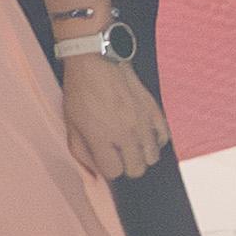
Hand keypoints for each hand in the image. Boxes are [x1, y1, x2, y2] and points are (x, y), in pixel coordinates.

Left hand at [55, 55, 172, 178]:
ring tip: (131, 144)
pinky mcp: (154, 111)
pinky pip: (164, 138)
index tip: (104, 158)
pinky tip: (144, 134)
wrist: (96, 61)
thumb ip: (81, 152)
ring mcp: (142, 122)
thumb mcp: (71, 124)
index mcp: (101, 137)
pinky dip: (155, 140)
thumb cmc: (80, 91)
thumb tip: (93, 174)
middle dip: (126, 165)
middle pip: (137, 169)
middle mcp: (125, 133)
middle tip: (118, 154)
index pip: (114, 172)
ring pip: (152, 157)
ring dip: (141, 155)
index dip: (108, 169)